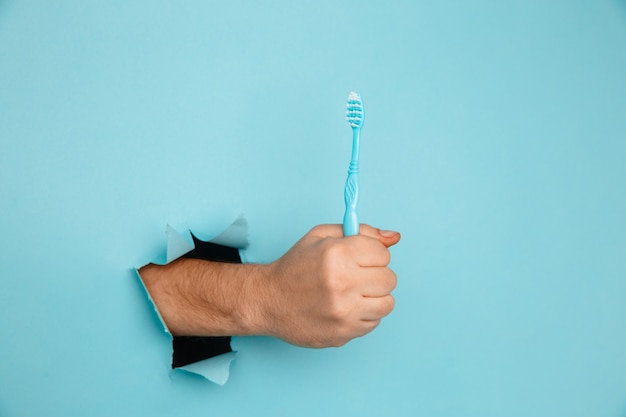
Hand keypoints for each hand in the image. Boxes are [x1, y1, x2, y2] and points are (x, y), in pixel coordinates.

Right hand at [256, 224, 400, 347]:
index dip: (372, 254)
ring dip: (374, 297)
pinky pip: (374, 322)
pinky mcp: (343, 332)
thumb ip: (361, 232)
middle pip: (389, 278)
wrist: (268, 300)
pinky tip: (345, 308)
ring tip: (353, 293)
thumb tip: (394, 237)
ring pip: (387, 303)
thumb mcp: (321, 236)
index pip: (383, 253)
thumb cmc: (295, 266)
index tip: (359, 258)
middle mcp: (342, 283)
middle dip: (375, 275)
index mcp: (337, 254)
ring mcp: (344, 311)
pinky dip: (363, 315)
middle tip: (356, 276)